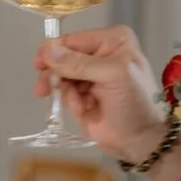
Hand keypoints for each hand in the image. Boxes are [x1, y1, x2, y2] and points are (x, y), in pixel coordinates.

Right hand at [32, 24, 168, 161]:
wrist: (141, 140)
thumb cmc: (137, 104)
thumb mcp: (113, 76)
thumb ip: (79, 63)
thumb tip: (47, 51)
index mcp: (112, 41)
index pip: (73, 39)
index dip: (54, 51)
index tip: (39, 65)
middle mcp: (100, 54)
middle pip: (62, 57)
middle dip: (56, 75)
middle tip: (43, 89)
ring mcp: (90, 75)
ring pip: (59, 76)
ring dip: (65, 92)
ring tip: (78, 106)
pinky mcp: (82, 94)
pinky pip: (63, 93)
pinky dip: (69, 102)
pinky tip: (83, 110)